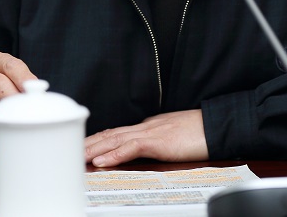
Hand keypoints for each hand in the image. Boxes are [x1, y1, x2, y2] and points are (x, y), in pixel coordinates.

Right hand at [0, 51, 36, 156]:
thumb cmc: (4, 99)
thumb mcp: (16, 87)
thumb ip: (26, 87)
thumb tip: (39, 95)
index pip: (10, 65)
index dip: (24, 77)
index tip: (35, 88)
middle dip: (14, 98)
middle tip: (26, 110)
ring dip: (2, 117)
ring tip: (13, 123)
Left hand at [85, 109, 207, 167]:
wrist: (217, 126)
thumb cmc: (201, 133)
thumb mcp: (175, 136)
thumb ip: (159, 140)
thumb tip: (148, 147)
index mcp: (150, 126)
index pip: (118, 132)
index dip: (99, 139)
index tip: (84, 145)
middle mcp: (146, 126)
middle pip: (111, 133)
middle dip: (89, 143)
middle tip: (69, 150)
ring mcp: (151, 132)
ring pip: (115, 139)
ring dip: (94, 149)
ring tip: (77, 156)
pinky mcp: (158, 141)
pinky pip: (131, 147)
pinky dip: (114, 154)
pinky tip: (101, 160)